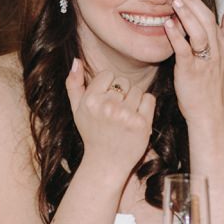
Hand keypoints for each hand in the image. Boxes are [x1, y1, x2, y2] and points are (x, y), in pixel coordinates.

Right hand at [65, 58, 155, 176]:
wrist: (106, 163)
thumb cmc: (92, 133)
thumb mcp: (77, 110)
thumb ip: (73, 84)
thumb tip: (76, 60)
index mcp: (91, 100)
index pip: (108, 75)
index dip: (109, 87)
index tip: (106, 102)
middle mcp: (107, 107)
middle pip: (124, 82)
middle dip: (122, 94)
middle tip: (116, 113)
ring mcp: (125, 115)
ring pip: (137, 90)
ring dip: (134, 101)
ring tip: (125, 117)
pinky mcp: (142, 124)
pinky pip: (149, 99)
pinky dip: (146, 106)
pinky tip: (137, 119)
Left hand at [163, 0, 223, 125]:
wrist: (212, 115)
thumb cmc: (213, 87)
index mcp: (223, 44)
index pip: (213, 15)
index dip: (197, 0)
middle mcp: (217, 50)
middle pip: (206, 17)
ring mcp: (205, 60)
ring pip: (199, 30)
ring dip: (186, 12)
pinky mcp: (192, 71)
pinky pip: (185, 49)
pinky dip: (176, 35)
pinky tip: (167, 24)